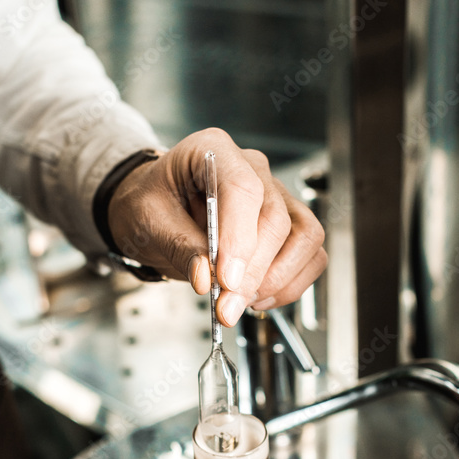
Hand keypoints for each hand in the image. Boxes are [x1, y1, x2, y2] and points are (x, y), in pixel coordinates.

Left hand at [106, 128, 326, 325]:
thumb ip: (178, 246)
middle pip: (276, 219)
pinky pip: (311, 256)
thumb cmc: (151, 205)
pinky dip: (289, 284)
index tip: (226, 280)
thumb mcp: (147, 221)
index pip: (243, 189)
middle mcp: (253, 169)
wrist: (157, 212)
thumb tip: (206, 277)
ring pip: (305, 237)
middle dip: (253, 273)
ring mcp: (276, 196)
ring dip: (277, 279)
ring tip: (240, 301)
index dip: (239, 239)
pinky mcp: (289, 226)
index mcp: (214, 151)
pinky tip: (257, 296)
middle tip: (226, 307)